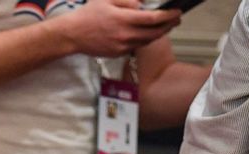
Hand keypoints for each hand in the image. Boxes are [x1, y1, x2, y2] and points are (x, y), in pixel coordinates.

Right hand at [55, 0, 180, 57]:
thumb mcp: (107, 0)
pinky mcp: (117, 53)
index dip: (168, 16)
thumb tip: (143, 5)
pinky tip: (146, 33)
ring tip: (164, 26)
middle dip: (169, 26)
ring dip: (158, 33)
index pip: (153, 19)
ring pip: (147, 41)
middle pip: (155, 33)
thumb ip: (128, 1)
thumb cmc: (87, 15)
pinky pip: (136, 46)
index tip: (176, 12)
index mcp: (123, 19)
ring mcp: (122, 46)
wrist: (72, 35)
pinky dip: (144, 39)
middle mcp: (125, 35)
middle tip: (176, 19)